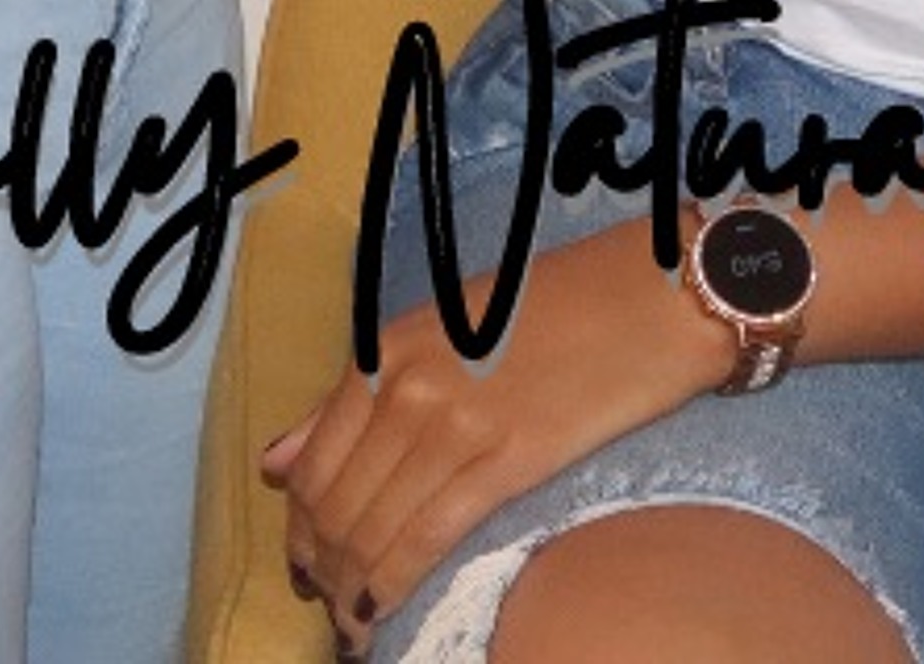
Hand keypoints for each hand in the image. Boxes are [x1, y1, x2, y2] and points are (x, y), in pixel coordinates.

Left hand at [264, 219, 729, 647]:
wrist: (648, 298)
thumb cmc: (552, 305)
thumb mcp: (439, 331)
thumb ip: (356, 397)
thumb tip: (276, 461)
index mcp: (388, 350)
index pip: (312, 462)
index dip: (298, 528)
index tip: (305, 563)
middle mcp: (407, 388)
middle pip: (335, 505)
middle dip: (320, 569)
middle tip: (326, 605)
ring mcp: (453, 426)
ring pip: (371, 531)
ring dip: (351, 590)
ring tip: (353, 625)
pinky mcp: (506, 461)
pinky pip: (426, 539)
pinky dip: (394, 586)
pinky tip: (383, 615)